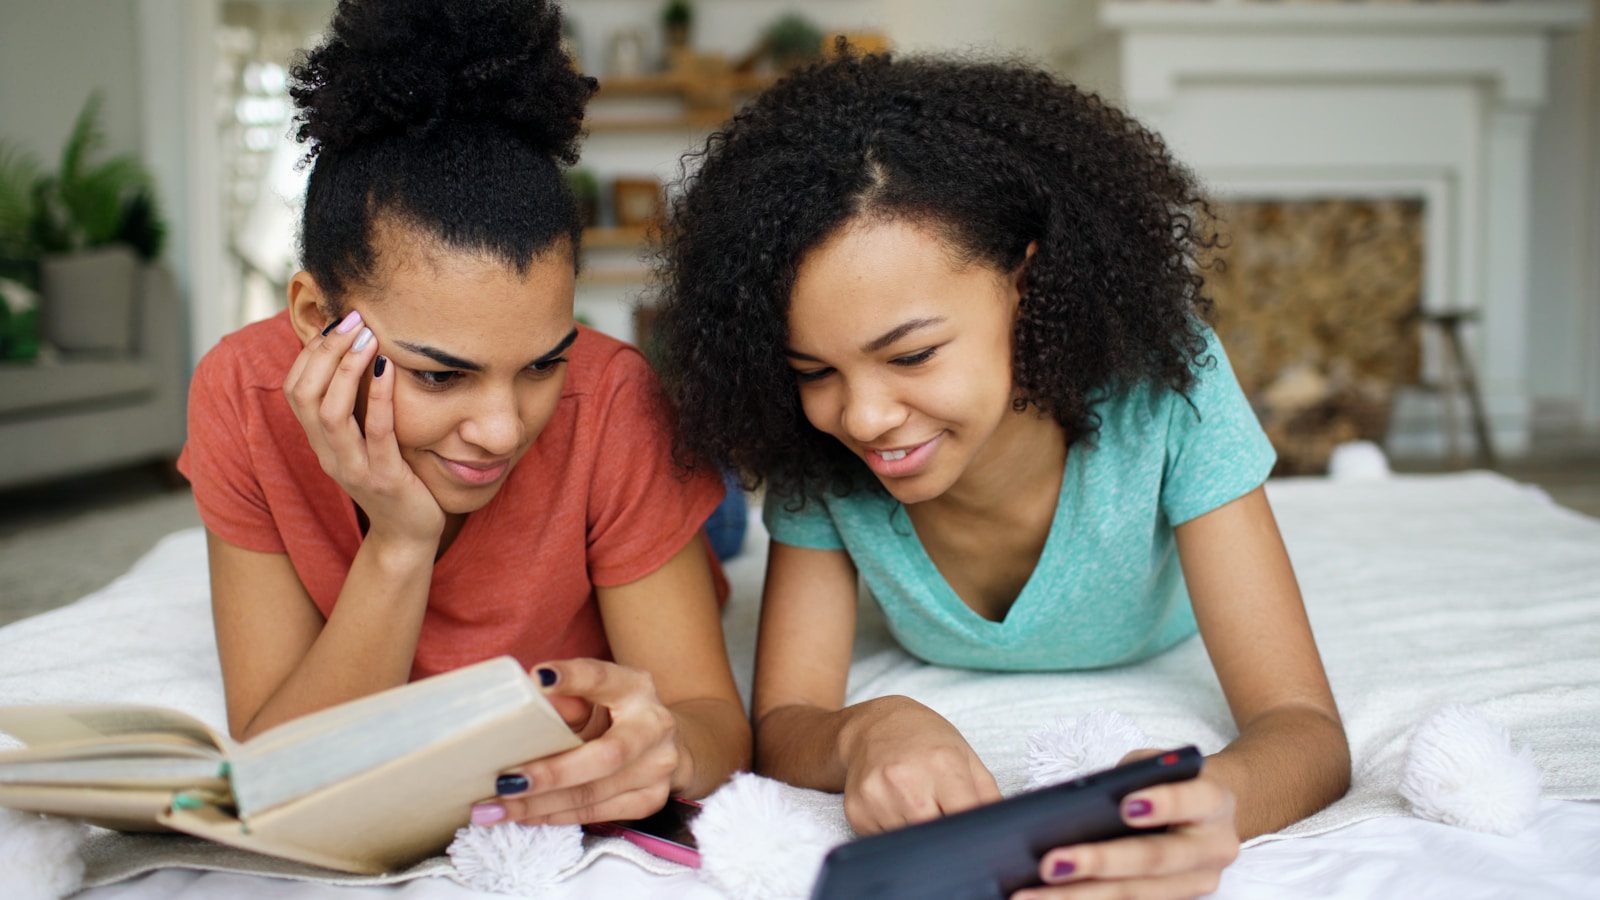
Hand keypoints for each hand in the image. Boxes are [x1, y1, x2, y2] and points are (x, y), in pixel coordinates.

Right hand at [282, 310, 443, 546]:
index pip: (295, 390)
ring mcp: (354, 468)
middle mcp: (329, 454)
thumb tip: (360, 356)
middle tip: (352, 320)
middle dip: (325, 353)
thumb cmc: (393, 478)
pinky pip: (376, 433)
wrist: (408, 535)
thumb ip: (357, 407)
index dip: (310, 353)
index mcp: (321, 442)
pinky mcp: (384, 478)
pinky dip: (380, 398)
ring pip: (331, 414)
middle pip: (305, 396)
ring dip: (346, 370)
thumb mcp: (366, 440)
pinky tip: (389, 369)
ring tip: (367, 337)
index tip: (336, 322)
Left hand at [476, 658, 679, 825]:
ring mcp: (658, 767)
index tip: (539, 678)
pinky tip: (526, 815)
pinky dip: (557, 816)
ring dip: (540, 804)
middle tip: (504, 782)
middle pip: (605, 756)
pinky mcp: (652, 799)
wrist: (663, 744)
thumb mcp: (595, 697)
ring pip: (594, 793)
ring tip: (496, 809)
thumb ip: (567, 698)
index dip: (573, 678)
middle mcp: (654, 726)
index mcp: (635, 687)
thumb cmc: (615, 714)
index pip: (602, 679)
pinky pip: (598, 813)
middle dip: (551, 773)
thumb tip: (532, 696)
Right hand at [840, 695, 1001, 833]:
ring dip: (916, 833)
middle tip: (941, 816)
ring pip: (909, 842)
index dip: (970, 831)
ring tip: (915, 805)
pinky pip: (882, 840)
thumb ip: (988, 795)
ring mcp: (877, 795)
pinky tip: (894, 807)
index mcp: (942, 764)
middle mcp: (906, 779)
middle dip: (944, 835)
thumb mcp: (965, 756)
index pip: (964, 818)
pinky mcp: (856, 811)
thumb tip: (1001, 830)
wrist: (872, 726)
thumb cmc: (925, 741)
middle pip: (936, 836)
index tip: (971, 834)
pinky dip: (892, 831)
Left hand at [1014, 749, 1239, 899]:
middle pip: (1153, 859)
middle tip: (1048, 864)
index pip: (1191, 802)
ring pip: (1135, 894)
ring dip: (1079, 896)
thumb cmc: (1169, 781)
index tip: (1125, 805)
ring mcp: (1197, 883)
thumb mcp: (1157, 764)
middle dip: (1099, 862)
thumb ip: (1131, 776)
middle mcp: (1213, 848)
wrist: (1208, 813)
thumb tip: (1078, 801)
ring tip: (1030, 894)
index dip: (1162, 804)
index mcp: (1214, 803)